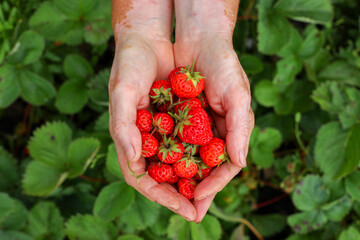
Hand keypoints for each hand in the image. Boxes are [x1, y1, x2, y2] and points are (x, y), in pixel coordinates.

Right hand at [109, 1, 196, 220]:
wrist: (146, 41)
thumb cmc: (129, 64)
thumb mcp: (123, 91)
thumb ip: (123, 126)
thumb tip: (134, 161)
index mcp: (129, 139)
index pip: (142, 177)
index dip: (162, 196)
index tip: (185, 208)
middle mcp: (145, 140)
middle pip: (162, 176)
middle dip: (180, 195)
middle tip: (199, 211)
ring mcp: (161, 131)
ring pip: (177, 163)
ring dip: (191, 179)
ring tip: (209, 195)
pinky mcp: (176, 119)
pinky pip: (189, 142)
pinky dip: (199, 154)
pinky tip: (215, 162)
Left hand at [174, 0, 254, 222]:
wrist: (200, 40)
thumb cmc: (224, 65)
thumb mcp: (237, 94)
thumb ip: (240, 128)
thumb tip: (239, 163)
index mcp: (231, 130)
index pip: (225, 166)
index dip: (214, 184)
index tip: (200, 199)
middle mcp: (214, 131)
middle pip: (205, 168)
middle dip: (196, 189)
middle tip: (186, 210)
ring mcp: (196, 125)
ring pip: (188, 159)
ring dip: (180, 178)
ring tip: (170, 197)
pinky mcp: (177, 116)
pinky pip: (172, 140)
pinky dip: (166, 156)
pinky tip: (156, 168)